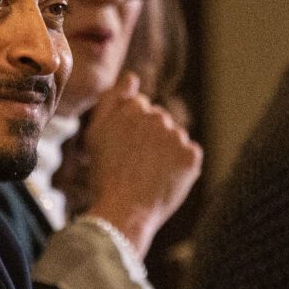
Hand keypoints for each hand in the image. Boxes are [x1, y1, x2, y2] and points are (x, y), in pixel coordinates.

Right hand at [80, 77, 203, 258]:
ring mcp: (177, 137)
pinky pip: (190, 154)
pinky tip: (164, 179)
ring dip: (165, 151)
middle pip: (158, 120)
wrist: (123, 211)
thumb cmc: (104, 175)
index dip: (129, 128)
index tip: (122, 148)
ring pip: (174, 137)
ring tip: (148, 174)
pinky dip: (181, 166)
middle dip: (149, 137)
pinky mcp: (192, 156)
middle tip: (134, 163)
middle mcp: (157, 117)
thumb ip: (111, 100)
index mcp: (133, 108)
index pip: (139, 106)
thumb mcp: (96, 134)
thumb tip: (132, 76)